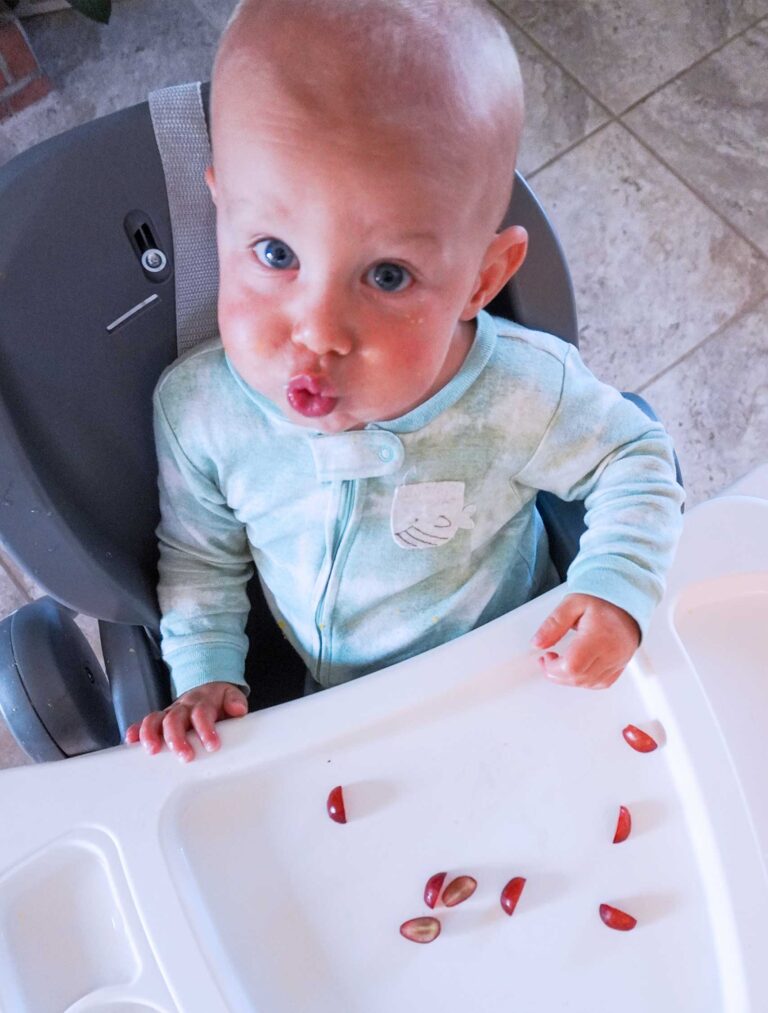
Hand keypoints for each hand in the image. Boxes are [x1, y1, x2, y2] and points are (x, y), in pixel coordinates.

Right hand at [124, 681, 247, 761]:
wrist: (206, 689)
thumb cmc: (218, 701)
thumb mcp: (231, 696)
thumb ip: (235, 702)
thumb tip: (238, 709)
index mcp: (202, 703)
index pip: (202, 714)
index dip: (205, 729)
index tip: (212, 745)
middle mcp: (182, 707)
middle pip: (175, 719)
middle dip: (177, 738)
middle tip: (185, 756)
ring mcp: (168, 713)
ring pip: (154, 719)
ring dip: (151, 734)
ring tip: (153, 751)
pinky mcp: (158, 720)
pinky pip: (142, 723)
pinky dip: (135, 731)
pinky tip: (130, 742)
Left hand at [531, 593, 639, 689]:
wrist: (626, 602)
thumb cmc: (602, 601)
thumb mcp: (572, 604)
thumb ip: (553, 624)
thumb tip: (537, 643)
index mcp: (598, 636)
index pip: (573, 665)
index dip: (553, 667)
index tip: (546, 657)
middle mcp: (611, 652)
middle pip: (579, 677)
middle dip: (556, 674)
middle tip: (548, 660)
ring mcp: (617, 661)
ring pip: (588, 683)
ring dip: (568, 678)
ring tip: (560, 662)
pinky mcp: (620, 666)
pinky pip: (600, 683)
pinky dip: (584, 680)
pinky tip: (577, 669)